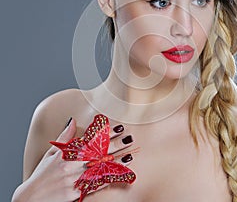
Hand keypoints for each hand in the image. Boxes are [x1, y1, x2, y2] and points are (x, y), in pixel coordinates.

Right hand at [12, 118, 133, 201]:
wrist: (30, 199)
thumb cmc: (41, 175)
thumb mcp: (51, 153)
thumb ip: (64, 136)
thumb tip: (72, 120)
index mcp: (67, 153)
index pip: (90, 139)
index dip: (105, 133)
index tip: (118, 127)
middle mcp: (72, 165)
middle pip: (98, 152)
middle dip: (115, 145)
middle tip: (129, 138)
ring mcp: (75, 179)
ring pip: (100, 168)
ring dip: (116, 162)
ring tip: (130, 156)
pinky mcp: (77, 192)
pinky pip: (96, 185)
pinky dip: (108, 179)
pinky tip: (119, 175)